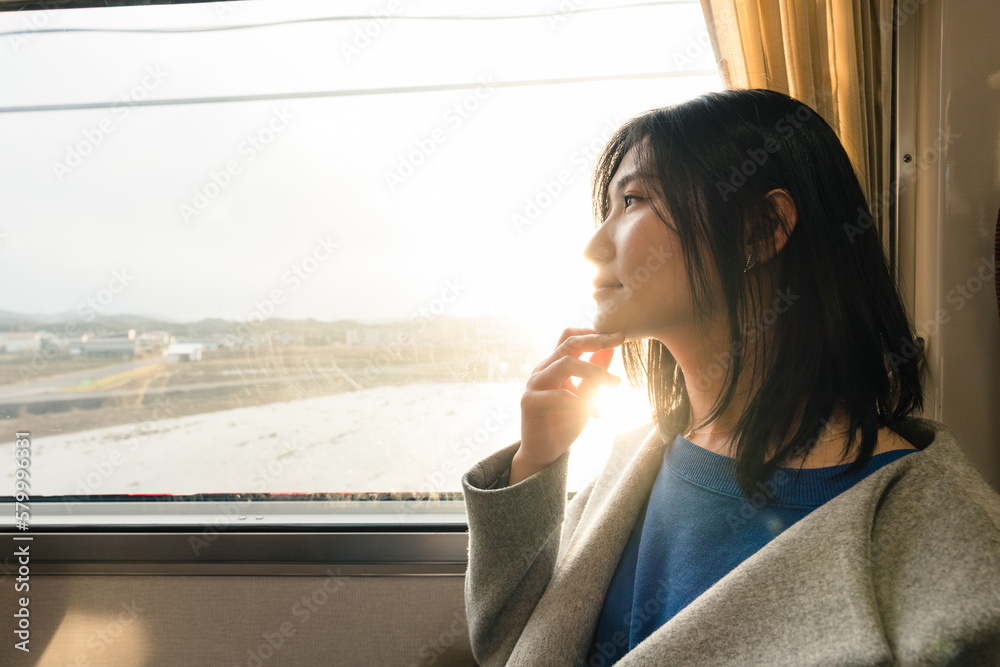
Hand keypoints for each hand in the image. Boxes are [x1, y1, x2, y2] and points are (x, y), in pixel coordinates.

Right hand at [510, 328, 623, 483]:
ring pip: (565, 364)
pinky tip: (596, 413)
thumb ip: (595, 374)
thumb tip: (611, 349)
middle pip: (569, 344)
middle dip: (597, 341)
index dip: (592, 333)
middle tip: (620, 342)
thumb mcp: (587, 396)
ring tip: (614, 383)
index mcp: (554, 365)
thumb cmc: (565, 423)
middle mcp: (542, 370)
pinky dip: (581, 403)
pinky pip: (559, 395)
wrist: (545, 453)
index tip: (619, 336)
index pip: (570, 338)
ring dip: (594, 371)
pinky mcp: (529, 402)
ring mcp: (534, 384)